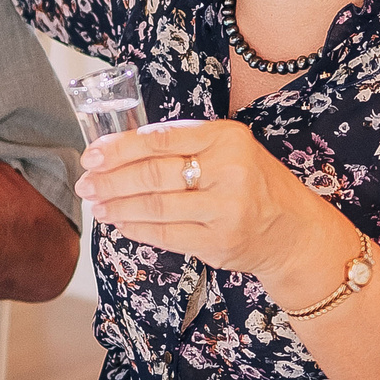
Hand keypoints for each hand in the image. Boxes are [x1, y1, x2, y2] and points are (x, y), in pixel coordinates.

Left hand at [75, 120, 357, 297]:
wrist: (293, 230)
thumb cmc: (254, 184)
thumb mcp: (230, 150)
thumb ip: (186, 145)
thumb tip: (121, 150)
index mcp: (226, 138)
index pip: (160, 139)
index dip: (119, 148)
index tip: (92, 154)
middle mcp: (228, 170)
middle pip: (153, 174)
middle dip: (111, 180)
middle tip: (86, 183)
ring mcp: (224, 209)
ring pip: (155, 206)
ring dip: (118, 206)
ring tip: (97, 205)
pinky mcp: (218, 242)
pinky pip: (165, 234)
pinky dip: (137, 229)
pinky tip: (120, 223)